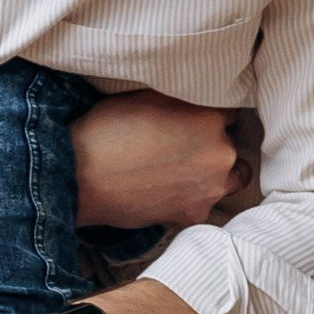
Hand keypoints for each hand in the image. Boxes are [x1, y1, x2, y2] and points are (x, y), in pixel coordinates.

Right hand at [71, 92, 242, 232]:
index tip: (196, 123)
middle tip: (184, 148)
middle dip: (213, 146)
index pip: (230, 113)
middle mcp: (220, 153)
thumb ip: (183, 103)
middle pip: (232, 146)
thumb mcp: (150, 97)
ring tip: (183, 173)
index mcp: (212, 118)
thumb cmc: (107, 131)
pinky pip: (204, 206)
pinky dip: (191, 200)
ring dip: (214, 175)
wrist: (81, 177)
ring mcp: (210, 188)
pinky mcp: (193, 215)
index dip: (210, 118)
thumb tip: (193, 106)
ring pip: (229, 179)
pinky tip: (168, 193)